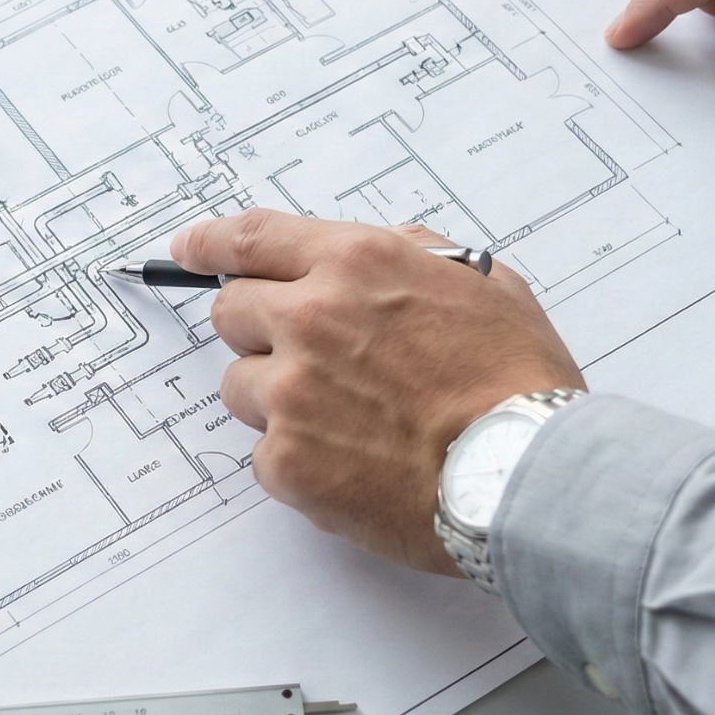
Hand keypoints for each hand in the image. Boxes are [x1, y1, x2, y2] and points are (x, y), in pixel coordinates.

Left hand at [172, 209, 582, 575]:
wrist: (525, 476)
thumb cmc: (517, 383)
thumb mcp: (481, 283)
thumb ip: (408, 255)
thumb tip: (363, 254)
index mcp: (355, 263)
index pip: (251, 238)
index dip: (209, 243)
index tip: (189, 248)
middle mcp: (310, 318)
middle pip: (232, 311)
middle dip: (259, 329)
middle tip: (308, 359)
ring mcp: (290, 392)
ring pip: (242, 384)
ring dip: (278, 398)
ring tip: (350, 422)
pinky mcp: (286, 461)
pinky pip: (265, 452)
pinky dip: (300, 459)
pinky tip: (356, 464)